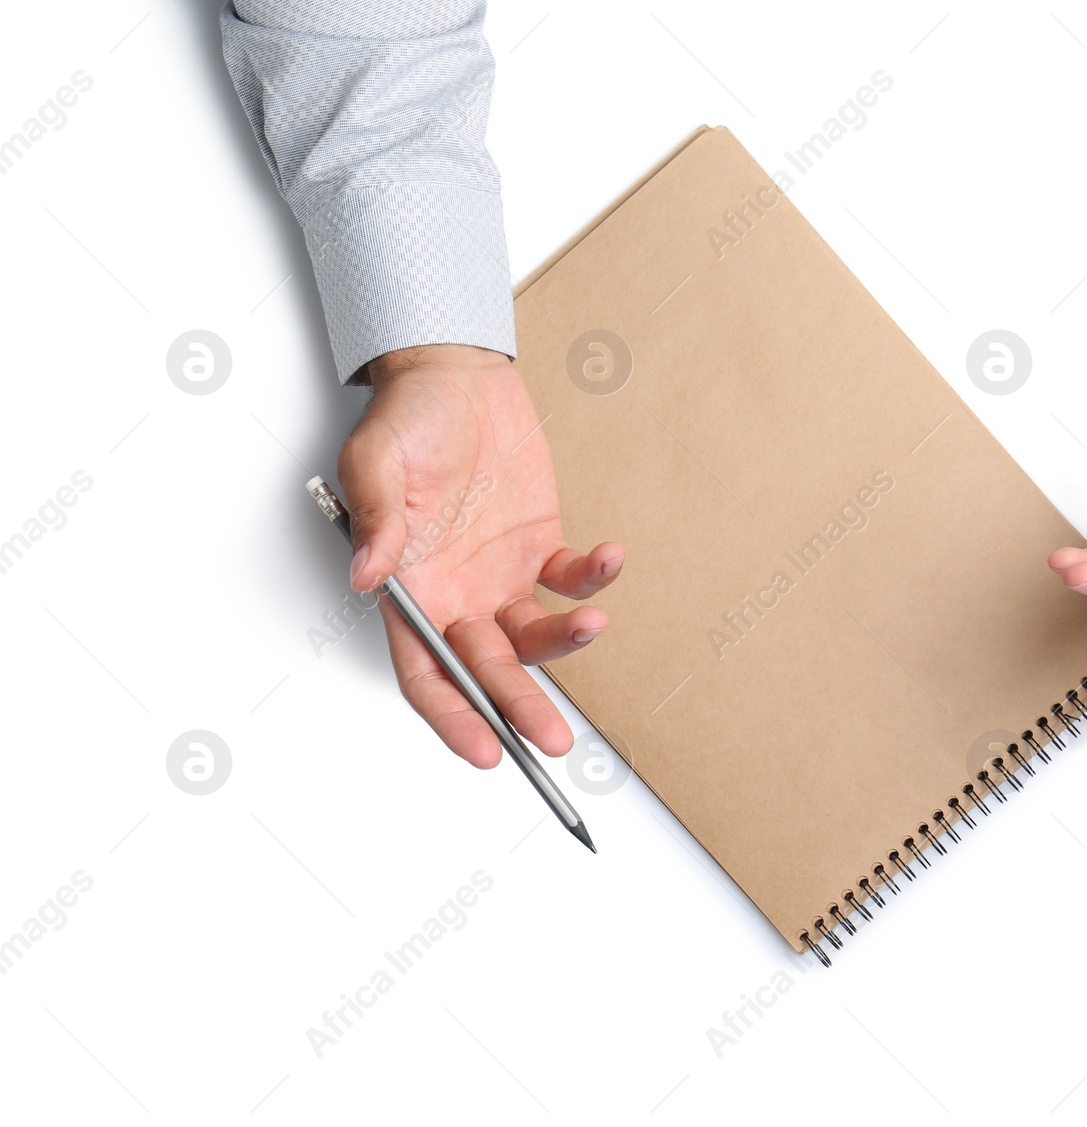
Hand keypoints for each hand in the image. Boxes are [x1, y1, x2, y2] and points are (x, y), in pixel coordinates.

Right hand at [338, 344, 622, 766]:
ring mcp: (501, 578)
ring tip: (592, 626)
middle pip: (488, 670)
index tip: (484, 751)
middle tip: (551, 741)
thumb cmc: (407, 419)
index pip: (427, 673)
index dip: (452, 716)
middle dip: (518, 708)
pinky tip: (608, 560)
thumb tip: (368, 576)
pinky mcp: (541, 548)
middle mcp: (457, 596)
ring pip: (536, 637)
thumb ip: (377, 522)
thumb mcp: (375, 462)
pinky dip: (592, 580)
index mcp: (410, 589)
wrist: (456, 377)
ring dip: (566, 644)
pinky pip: (571, 580)